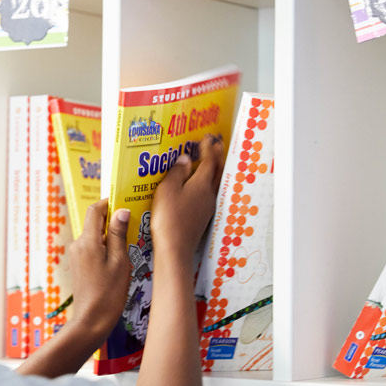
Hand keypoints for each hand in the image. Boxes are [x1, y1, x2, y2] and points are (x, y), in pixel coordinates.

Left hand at [67, 199, 131, 340]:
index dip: (109, 202)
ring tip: (131, 240)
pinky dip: (106, 246)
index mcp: (87, 241)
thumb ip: (118, 234)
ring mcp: (77, 255)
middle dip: (113, 219)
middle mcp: (78, 245)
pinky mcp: (80, 265)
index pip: (95, 210)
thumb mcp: (120, 261)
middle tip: (134, 220)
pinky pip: (93, 247)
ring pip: (95, 235)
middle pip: (95, 222)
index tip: (126, 200)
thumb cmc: (109, 293)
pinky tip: (121, 256)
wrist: (92, 320)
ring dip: (111, 234)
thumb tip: (120, 210)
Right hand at [151, 137, 223, 266]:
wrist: (175, 248)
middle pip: (218, 171)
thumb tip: (185, 160)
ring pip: (215, 183)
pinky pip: (209, 194)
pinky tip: (199, 186)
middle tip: (216, 145)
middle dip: (217, 156)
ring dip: (214, 170)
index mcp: (201, 184)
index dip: (209, 147)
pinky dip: (207, 183)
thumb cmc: (169, 218)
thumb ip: (176, 172)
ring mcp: (207, 207)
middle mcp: (208, 194)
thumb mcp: (167, 190)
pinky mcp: (202, 217)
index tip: (208, 137)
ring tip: (210, 161)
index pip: (209, 161)